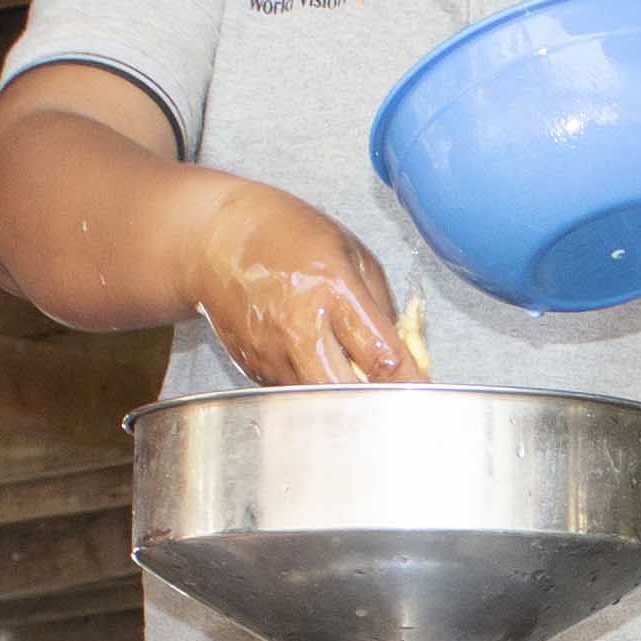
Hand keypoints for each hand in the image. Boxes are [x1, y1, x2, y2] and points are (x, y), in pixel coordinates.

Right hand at [184, 177, 415, 383]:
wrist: (216, 239)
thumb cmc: (288, 236)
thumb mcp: (351, 252)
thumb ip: (382, 306)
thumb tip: (407, 355)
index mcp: (332, 288)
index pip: (380, 355)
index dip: (409, 382)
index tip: (425, 393)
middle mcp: (297, 325)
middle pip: (345, 393)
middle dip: (376, 404)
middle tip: (394, 403)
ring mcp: (270, 351)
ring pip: (319, 402)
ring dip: (345, 401)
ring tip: (357, 384)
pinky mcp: (252, 367)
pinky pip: (294, 393)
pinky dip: (316, 390)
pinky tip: (320, 368)